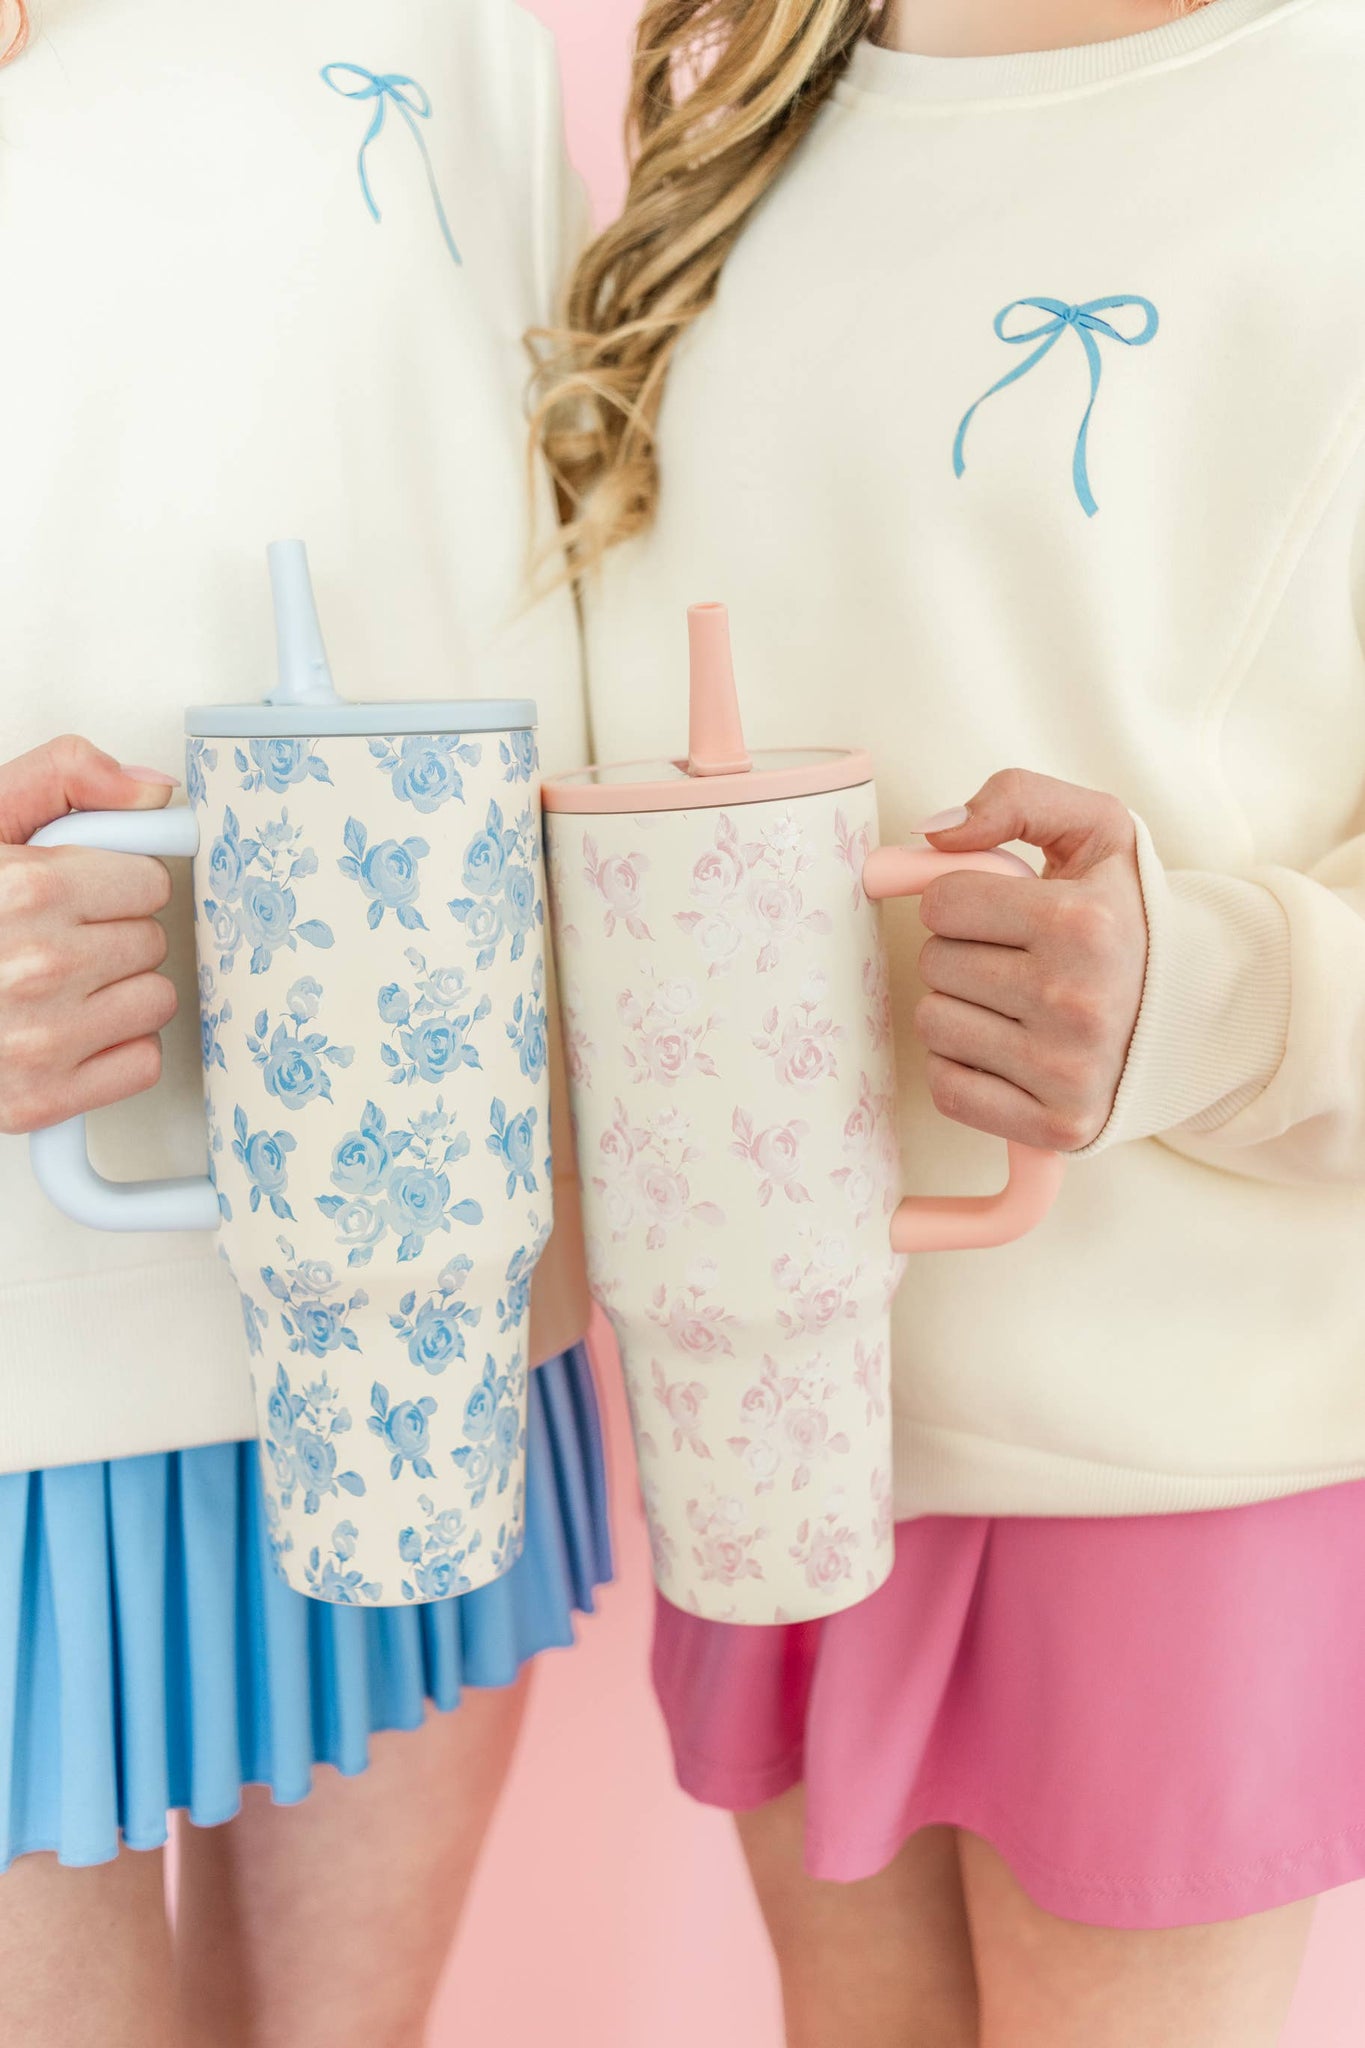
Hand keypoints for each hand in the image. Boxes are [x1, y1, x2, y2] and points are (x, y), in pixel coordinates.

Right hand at [0, 736, 180, 1135]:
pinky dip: (113, 1049)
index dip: (111, 883)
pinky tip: (66, 1029)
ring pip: (155, 1001)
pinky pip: (140, 1063)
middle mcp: (37, 968)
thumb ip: (62, 779)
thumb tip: (150, 794)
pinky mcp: (40, 1100)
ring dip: (118, 992)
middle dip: (110, 935)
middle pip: (151, 941)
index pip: (147, 882)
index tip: (75, 893)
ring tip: (58, 983)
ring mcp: (40, 1041)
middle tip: (54, 938)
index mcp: (27, 892)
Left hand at [912, 770, 1147, 1151]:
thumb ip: (1014, 798)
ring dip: (959, 1009)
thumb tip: (931, 830)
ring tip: (1016, 1002)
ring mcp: (1068, 1072)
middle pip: (934, 964)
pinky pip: (948, 1089)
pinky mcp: (1056, 1125)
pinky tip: (1010, 1049)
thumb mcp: (1095, 830)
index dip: (961, 899)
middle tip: (1016, 957)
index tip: (1003, 909)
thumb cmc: (1127, 915)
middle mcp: (1076, 1001)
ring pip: (933, 1025)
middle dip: (961, 952)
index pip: (942, 902)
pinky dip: (963, 1068)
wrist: (1197, 1006)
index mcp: (1084, 923)